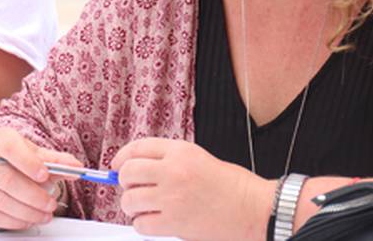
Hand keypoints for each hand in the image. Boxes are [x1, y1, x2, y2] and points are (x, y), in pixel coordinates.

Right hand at [0, 128, 79, 229]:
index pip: (10, 147)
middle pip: (7, 179)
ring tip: (44, 214)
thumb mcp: (31, 153)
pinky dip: (11, 221)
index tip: (45, 174)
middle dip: (33, 195)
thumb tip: (76, 167)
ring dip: (26, 212)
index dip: (28, 162)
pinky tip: (26, 220)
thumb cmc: (8, 158)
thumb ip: (54, 160)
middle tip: (51, 204)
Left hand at [112, 138, 275, 239]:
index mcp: (180, 151)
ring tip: (144, 208)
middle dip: (125, 183)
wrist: (255, 210)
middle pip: (128, 173)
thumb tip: (135, 168)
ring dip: (132, 206)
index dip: (122, 158)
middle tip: (133, 189)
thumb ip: (169, 160)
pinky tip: (153, 221)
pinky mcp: (174, 223)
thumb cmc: (232, 186)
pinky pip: (141, 224)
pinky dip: (142, 224)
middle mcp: (173, 171)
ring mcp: (172, 198)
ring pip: (130, 200)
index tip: (117, 166)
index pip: (137, 148)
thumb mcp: (199, 158)